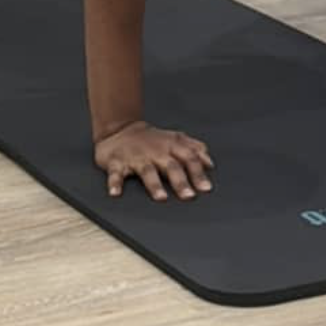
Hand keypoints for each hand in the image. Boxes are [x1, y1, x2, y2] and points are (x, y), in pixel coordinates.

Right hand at [94, 121, 214, 201]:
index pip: (188, 158)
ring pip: (147, 171)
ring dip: (154, 184)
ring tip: (161, 197)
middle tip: (189, 196)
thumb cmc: (151, 139)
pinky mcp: (117, 162)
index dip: (198, 172)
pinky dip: (115, 183)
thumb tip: (210, 163)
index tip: (206, 188)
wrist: (120, 129)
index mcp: (171, 146)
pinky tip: (115, 193)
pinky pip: (116, 173)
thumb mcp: (175, 139)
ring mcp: (136, 157)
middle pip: (171, 166)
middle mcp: (155, 151)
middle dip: (181, 181)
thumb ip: (193, 148)